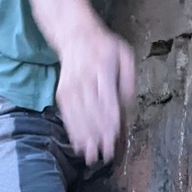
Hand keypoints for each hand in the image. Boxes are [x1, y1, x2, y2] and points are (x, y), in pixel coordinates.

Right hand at [55, 26, 135, 164]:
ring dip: (85, 138)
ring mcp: (72, 86)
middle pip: (92, 111)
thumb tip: (126, 102)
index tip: (114, 137)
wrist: (74, 34)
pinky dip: (73, 131)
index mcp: (103, 69)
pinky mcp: (63, 92)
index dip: (110, 120)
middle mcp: (86, 79)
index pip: (106, 99)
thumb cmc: (104, 46)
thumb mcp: (124, 53)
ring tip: (92, 156)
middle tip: (106, 154)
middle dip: (99, 135)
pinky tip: (78, 145)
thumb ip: (128, 78)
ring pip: (78, 115)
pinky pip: (68, 114)